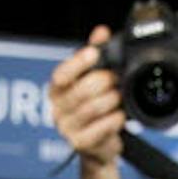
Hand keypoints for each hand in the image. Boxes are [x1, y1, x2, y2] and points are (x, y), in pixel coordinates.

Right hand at [48, 26, 123, 166]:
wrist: (99, 146)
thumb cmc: (95, 109)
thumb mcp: (93, 79)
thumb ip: (96, 54)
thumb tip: (101, 31)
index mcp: (57, 89)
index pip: (61, 74)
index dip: (78, 62)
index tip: (95, 53)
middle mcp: (57, 108)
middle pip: (81, 90)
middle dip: (104, 82)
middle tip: (117, 79)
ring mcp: (67, 128)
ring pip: (92, 108)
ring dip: (111, 100)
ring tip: (120, 97)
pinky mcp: (79, 144)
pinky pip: (100, 128)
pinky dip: (114, 119)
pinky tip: (120, 115)